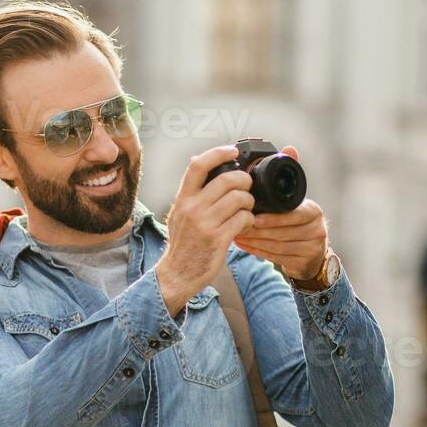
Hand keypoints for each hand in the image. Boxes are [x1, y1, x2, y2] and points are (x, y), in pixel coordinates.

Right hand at [153, 145, 257, 313]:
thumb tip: (197, 160)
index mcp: (183, 200)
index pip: (198, 165)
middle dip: (244, 180)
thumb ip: (190, 191)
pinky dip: (249, 220)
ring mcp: (205, 224)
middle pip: (227, 180)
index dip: (218, 153)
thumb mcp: (178, 214)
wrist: (177, 275)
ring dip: (249, 202)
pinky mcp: (218, 239)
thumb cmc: (182, 245)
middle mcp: (192, 209)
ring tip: (246, 209)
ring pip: (239, 199)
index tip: (233, 151)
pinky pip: (243, 219)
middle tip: (247, 187)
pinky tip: (245, 225)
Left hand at [231, 146, 329, 280]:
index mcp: (313, 211)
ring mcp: (311, 248)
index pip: (293, 215)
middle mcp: (317, 229)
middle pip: (283, 232)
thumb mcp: (295, 199)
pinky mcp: (303, 263)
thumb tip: (290, 148)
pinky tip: (243, 245)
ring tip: (235, 234)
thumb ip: (289, 176)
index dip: (273, 218)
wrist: (311, 253)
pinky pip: (276, 257)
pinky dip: (257, 251)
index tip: (254, 217)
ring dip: (254, 241)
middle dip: (258, 230)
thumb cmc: (297, 221)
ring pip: (278, 246)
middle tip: (237, 226)